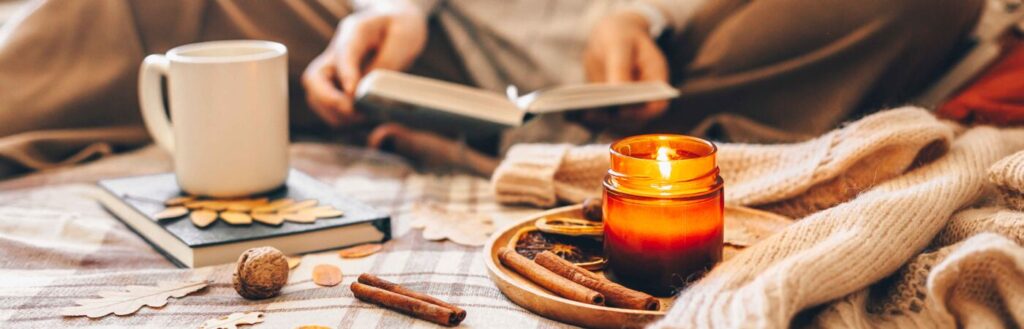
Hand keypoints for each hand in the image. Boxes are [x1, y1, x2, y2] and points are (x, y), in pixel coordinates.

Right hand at [302, 7, 427, 127]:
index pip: (343, 52)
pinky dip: (342, 119)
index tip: (354, 94)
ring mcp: (333, 68)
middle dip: (331, 102)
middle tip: (356, 112)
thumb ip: (386, 63)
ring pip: (316, 97)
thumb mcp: (403, 39)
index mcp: (355, 31)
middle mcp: (337, 51)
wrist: (396, 25)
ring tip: (363, 118)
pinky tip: (362, 119)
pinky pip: (328, 107)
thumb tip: (368, 92)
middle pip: (313, 79)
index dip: (346, 75)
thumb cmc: (400, 29)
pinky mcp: (336, 84)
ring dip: (336, 114)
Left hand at [582, 10, 669, 127]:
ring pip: (614, 124)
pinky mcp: (610, 110)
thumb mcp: (620, 44)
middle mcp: (644, 100)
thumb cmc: (621, 36)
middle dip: (612, 118)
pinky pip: (600, 119)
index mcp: (657, 81)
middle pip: (633, 121)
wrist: (612, 37)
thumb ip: (621, 66)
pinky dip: (586, 118)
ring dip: (596, 122)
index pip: (656, 106)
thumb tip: (617, 90)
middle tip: (590, 113)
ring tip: (577, 113)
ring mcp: (628, 108)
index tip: (622, 109)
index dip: (642, 112)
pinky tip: (570, 112)